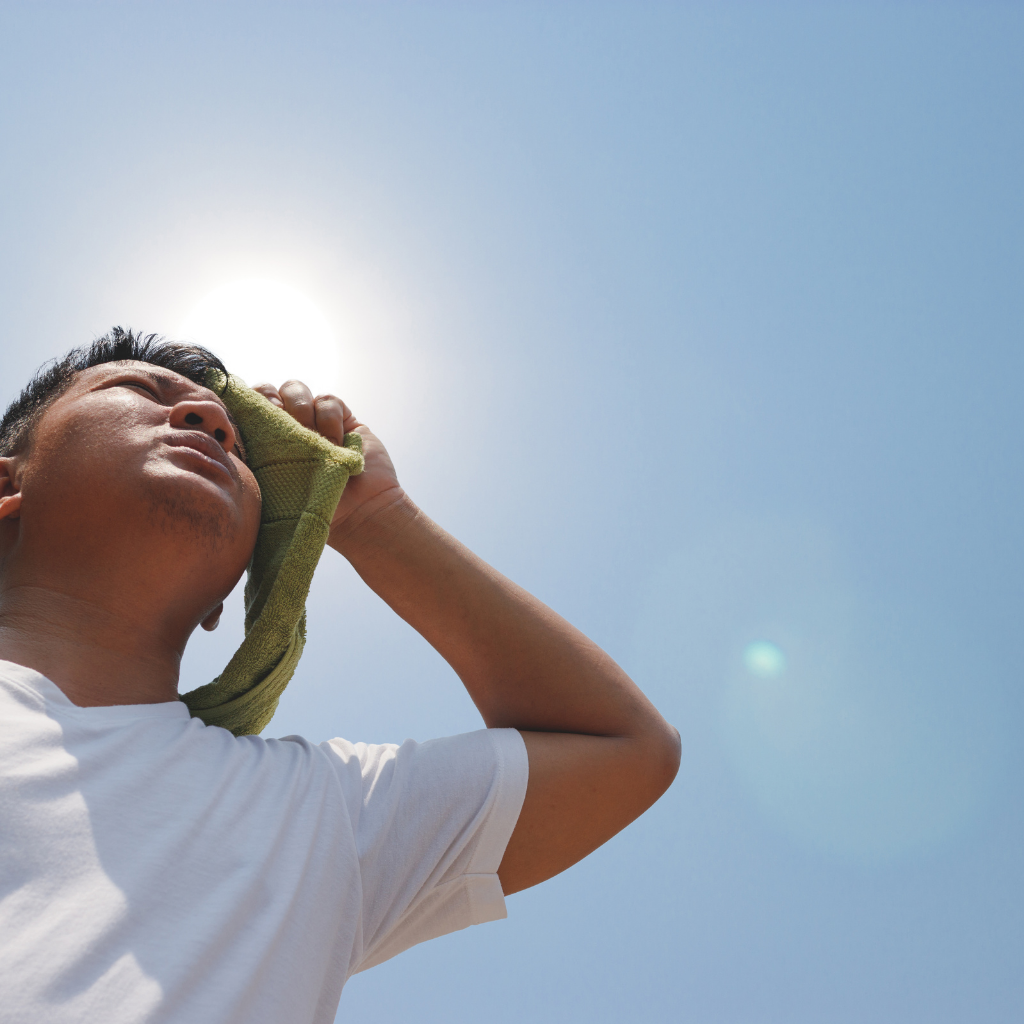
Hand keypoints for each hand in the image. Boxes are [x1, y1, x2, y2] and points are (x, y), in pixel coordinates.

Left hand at [251, 380, 405, 542]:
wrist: (360, 515)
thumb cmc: (309, 512)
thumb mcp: (266, 491)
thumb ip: (245, 464)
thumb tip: (219, 437)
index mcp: (261, 444)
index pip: (241, 409)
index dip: (240, 402)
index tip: (245, 415)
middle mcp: (284, 428)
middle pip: (265, 390)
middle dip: (268, 398)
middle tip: (277, 417)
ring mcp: (313, 421)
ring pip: (294, 388)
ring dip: (300, 408)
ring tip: (311, 437)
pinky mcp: (341, 418)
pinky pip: (327, 400)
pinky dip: (329, 417)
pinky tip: (336, 441)